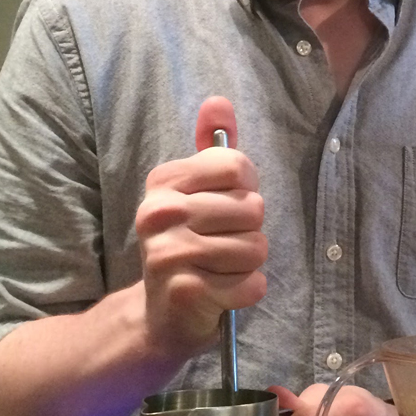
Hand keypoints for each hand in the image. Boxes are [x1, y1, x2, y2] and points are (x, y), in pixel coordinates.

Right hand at [134, 96, 267, 362]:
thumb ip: (213, 149)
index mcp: (163, 182)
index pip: (238, 166)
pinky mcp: (186, 291)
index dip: (248, 188)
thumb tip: (219, 103)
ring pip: (256, 247)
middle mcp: (159, 213)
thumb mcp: (197, 192)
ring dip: (250, 262)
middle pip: (253, 208)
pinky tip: (222, 290)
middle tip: (224, 243)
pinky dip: (248, 290)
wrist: (160, 312)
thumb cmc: (189, 243)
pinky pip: (253, 284)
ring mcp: (169, 253)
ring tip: (222, 267)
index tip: (227, 205)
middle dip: (251, 230)